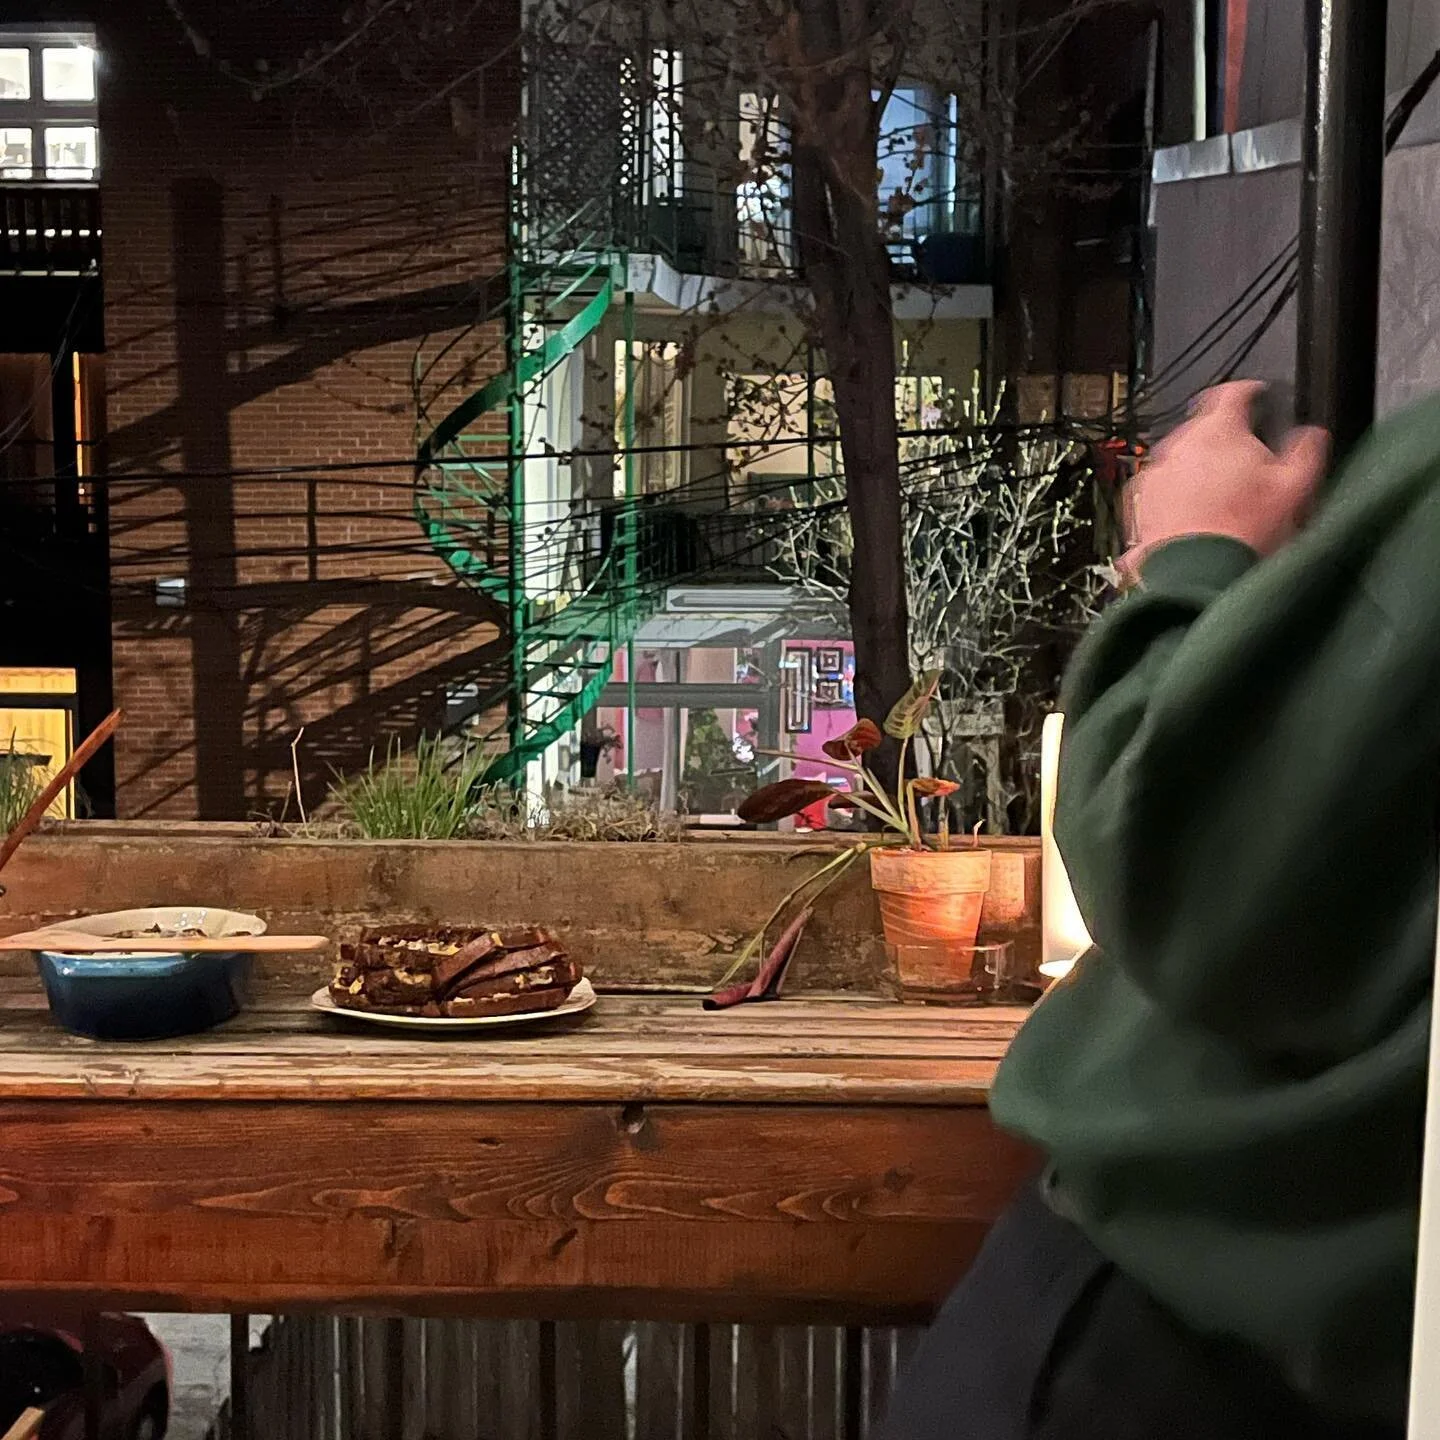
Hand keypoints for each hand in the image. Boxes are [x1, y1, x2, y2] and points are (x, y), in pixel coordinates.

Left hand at [1120, 381, 1328, 579]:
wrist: (1196, 575)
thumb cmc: (1242, 533)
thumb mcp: (1296, 488)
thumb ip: (1306, 451)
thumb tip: (1311, 436)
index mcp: (1219, 430)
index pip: (1232, 392)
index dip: (1249, 393)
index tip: (1257, 398)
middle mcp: (1180, 445)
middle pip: (1205, 429)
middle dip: (1226, 442)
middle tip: (1247, 469)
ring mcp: (1155, 474)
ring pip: (1181, 460)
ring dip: (1200, 471)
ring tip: (1222, 502)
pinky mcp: (1139, 503)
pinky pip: (1161, 489)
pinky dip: (1176, 497)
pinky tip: (1195, 518)